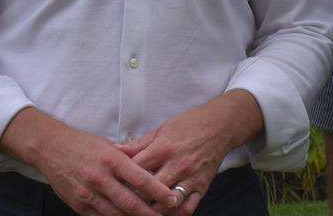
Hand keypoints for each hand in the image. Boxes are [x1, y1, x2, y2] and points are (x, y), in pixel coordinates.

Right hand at [0, 107, 181, 215]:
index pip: (140, 179)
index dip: (158, 191)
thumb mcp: (108, 146)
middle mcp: (100, 178)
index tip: (172, 199)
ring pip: (116, 214)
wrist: (50, 148)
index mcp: (111, 159)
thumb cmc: (82, 144)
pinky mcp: (78, 205)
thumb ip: (127, 160)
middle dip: (150, 213)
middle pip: (129, 202)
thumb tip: (149, 172)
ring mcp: (88, 194)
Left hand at [120, 91, 263, 214]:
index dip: (122, 179)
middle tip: (123, 202)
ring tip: (141, 211)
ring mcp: (191, 178)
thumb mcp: (160, 129)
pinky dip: (175, 214)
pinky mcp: (202, 186)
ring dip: (152, 210)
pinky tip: (164, 214)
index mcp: (163, 148)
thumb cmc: (189, 125)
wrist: (219, 125)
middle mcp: (177, 165)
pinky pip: (188, 208)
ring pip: (167, 204)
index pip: (136, 170)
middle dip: (133, 198)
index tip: (113, 185)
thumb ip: (137, 144)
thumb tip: (114, 151)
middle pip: (149, 191)